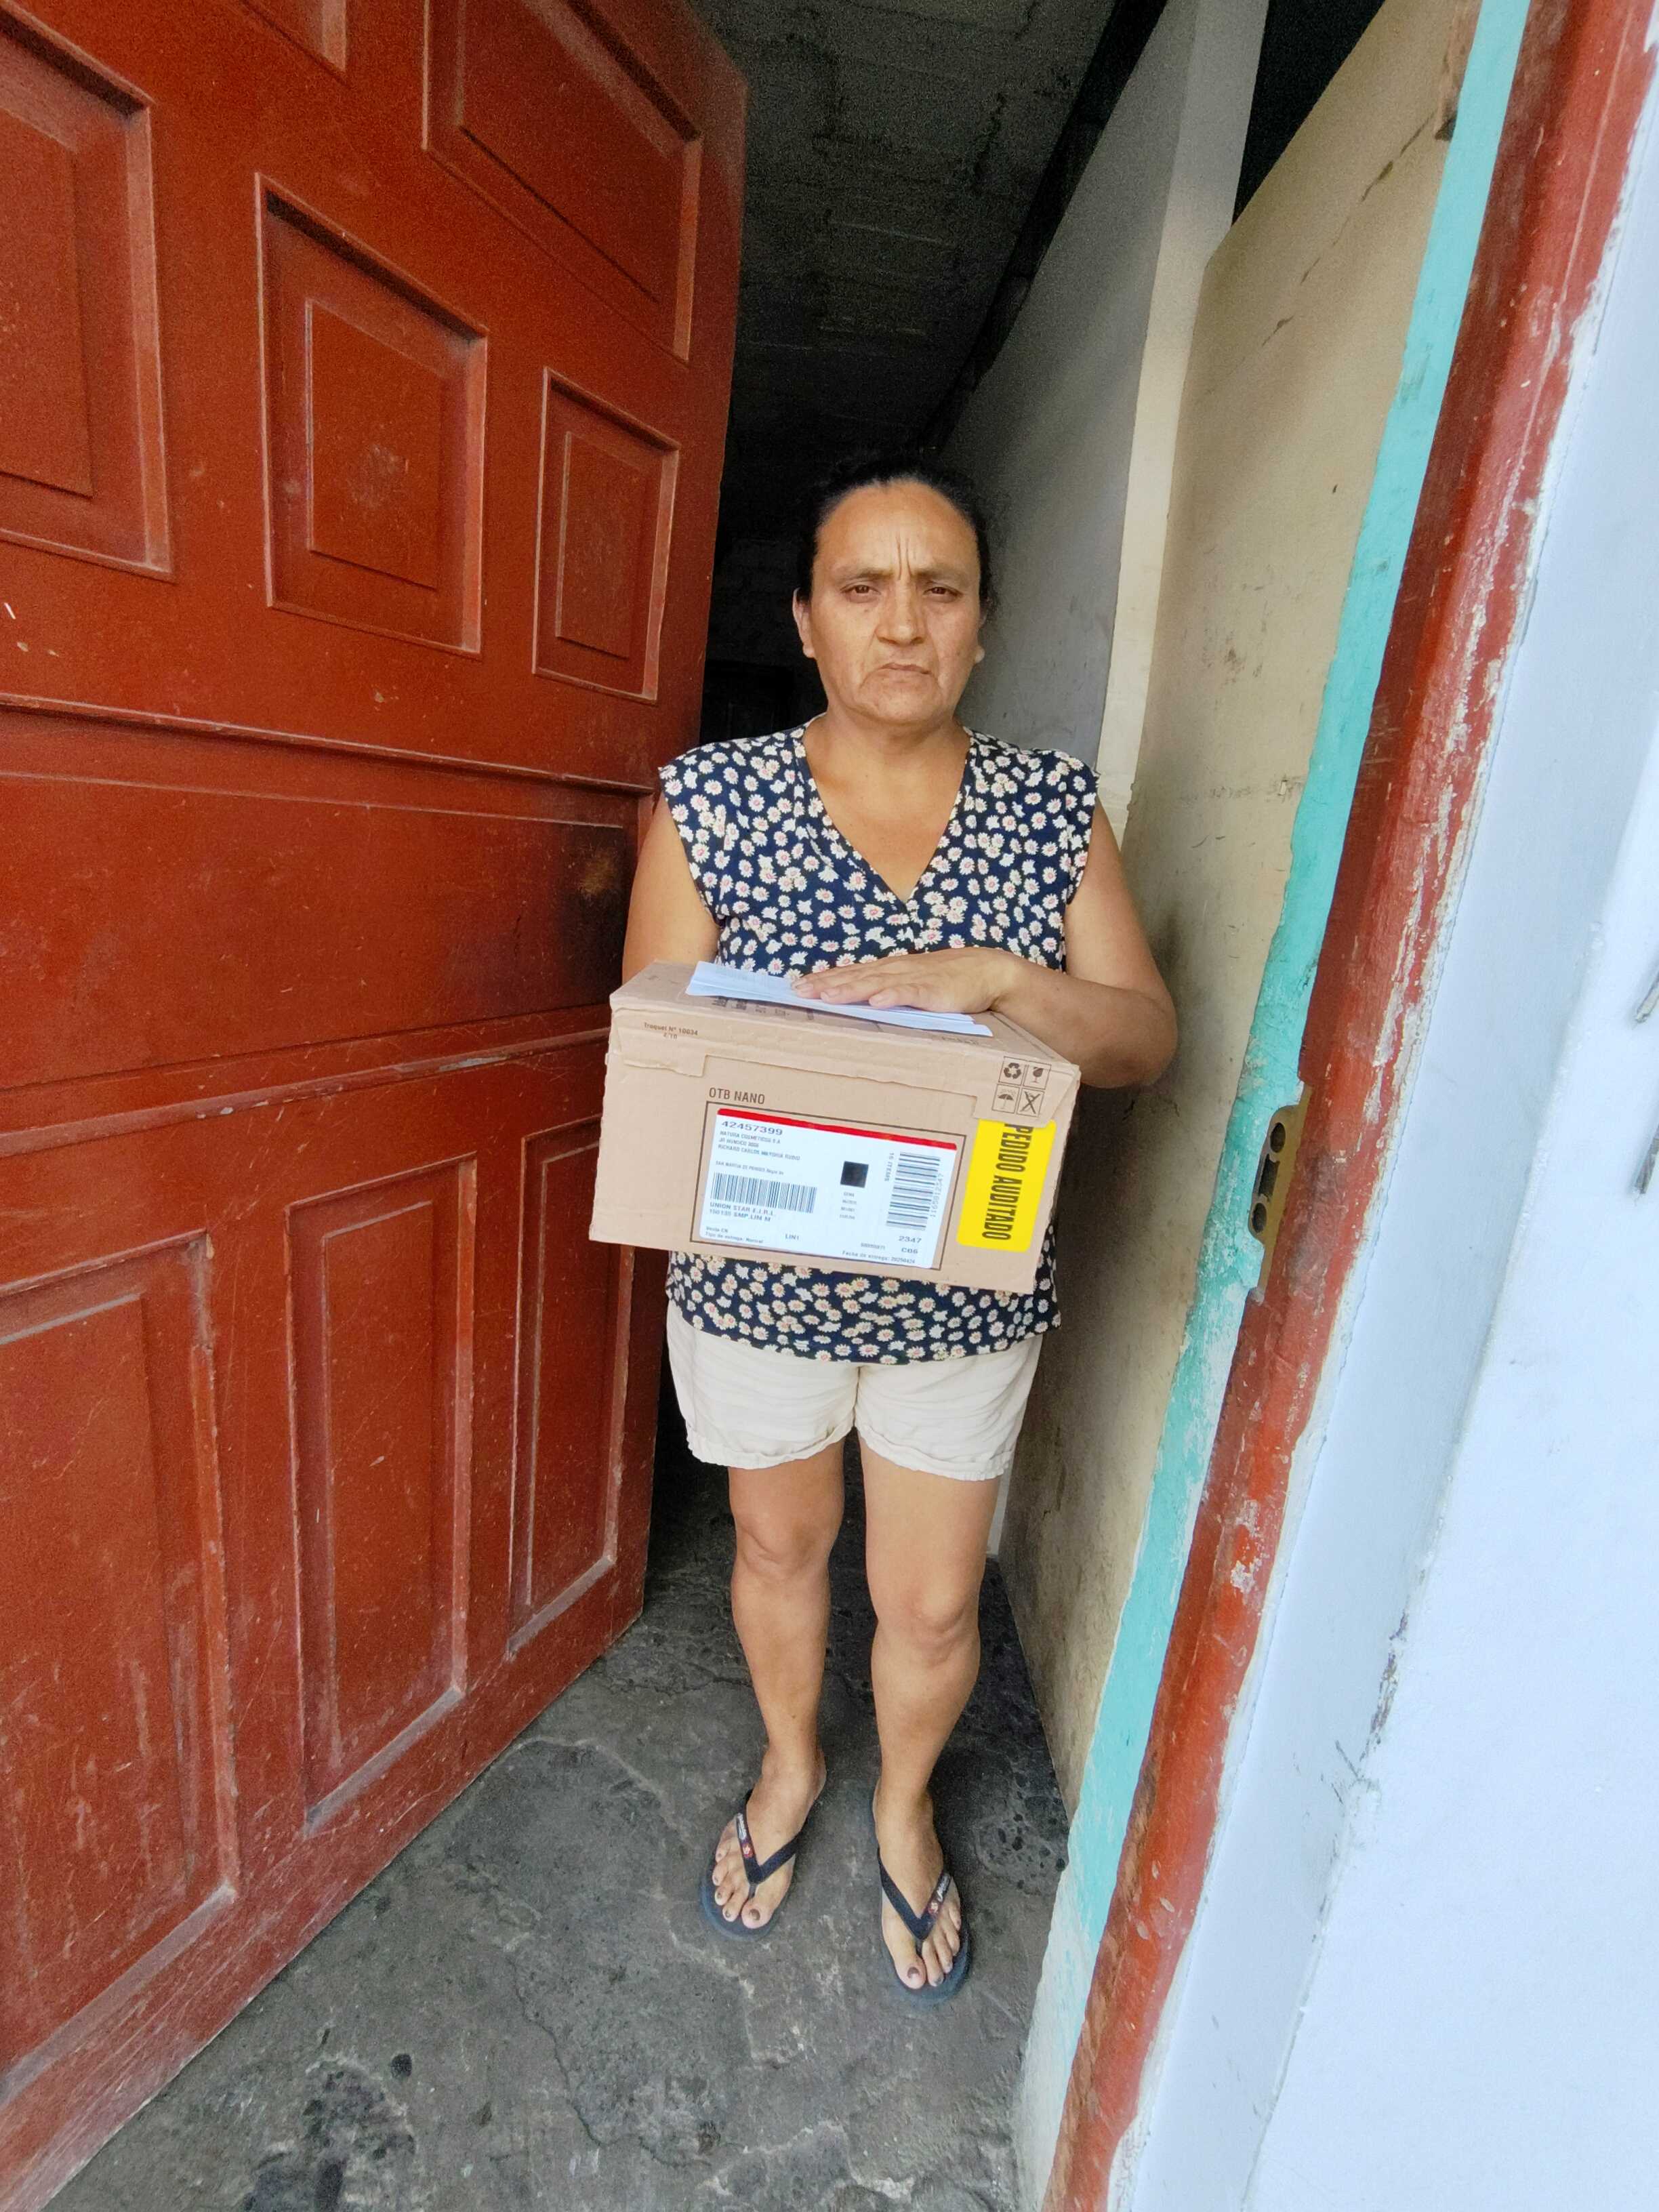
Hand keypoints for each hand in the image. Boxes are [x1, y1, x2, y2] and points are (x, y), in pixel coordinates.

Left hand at [793, 947, 1024, 1014]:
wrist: (987, 971)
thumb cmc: (948, 980)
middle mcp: (896, 971)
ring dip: (851, 988)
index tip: (797, 985)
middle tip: (799, 991)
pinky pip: (910, 993)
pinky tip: (877, 1002)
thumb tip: (861, 1001)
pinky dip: (893, 996)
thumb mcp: (912, 983)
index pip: (851, 973)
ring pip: (876, 983)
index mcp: (889, 970)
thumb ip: (888, 990)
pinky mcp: (933, 991)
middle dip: (826, 983)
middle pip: (856, 976)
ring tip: (827, 995)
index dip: (824, 978)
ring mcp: (914, 979)